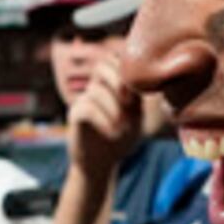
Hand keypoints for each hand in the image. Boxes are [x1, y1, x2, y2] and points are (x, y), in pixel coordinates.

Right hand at [65, 51, 144, 184]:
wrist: (101, 163)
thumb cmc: (121, 138)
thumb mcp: (136, 117)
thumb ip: (138, 98)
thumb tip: (148, 83)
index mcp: (111, 83)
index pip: (116, 59)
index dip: (127, 72)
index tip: (136, 95)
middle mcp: (95, 87)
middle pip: (102, 65)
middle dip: (118, 81)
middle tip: (129, 103)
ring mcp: (83, 99)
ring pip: (96, 90)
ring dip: (114, 109)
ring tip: (123, 128)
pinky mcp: (74, 115)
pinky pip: (86, 108)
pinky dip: (103, 120)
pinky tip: (112, 132)